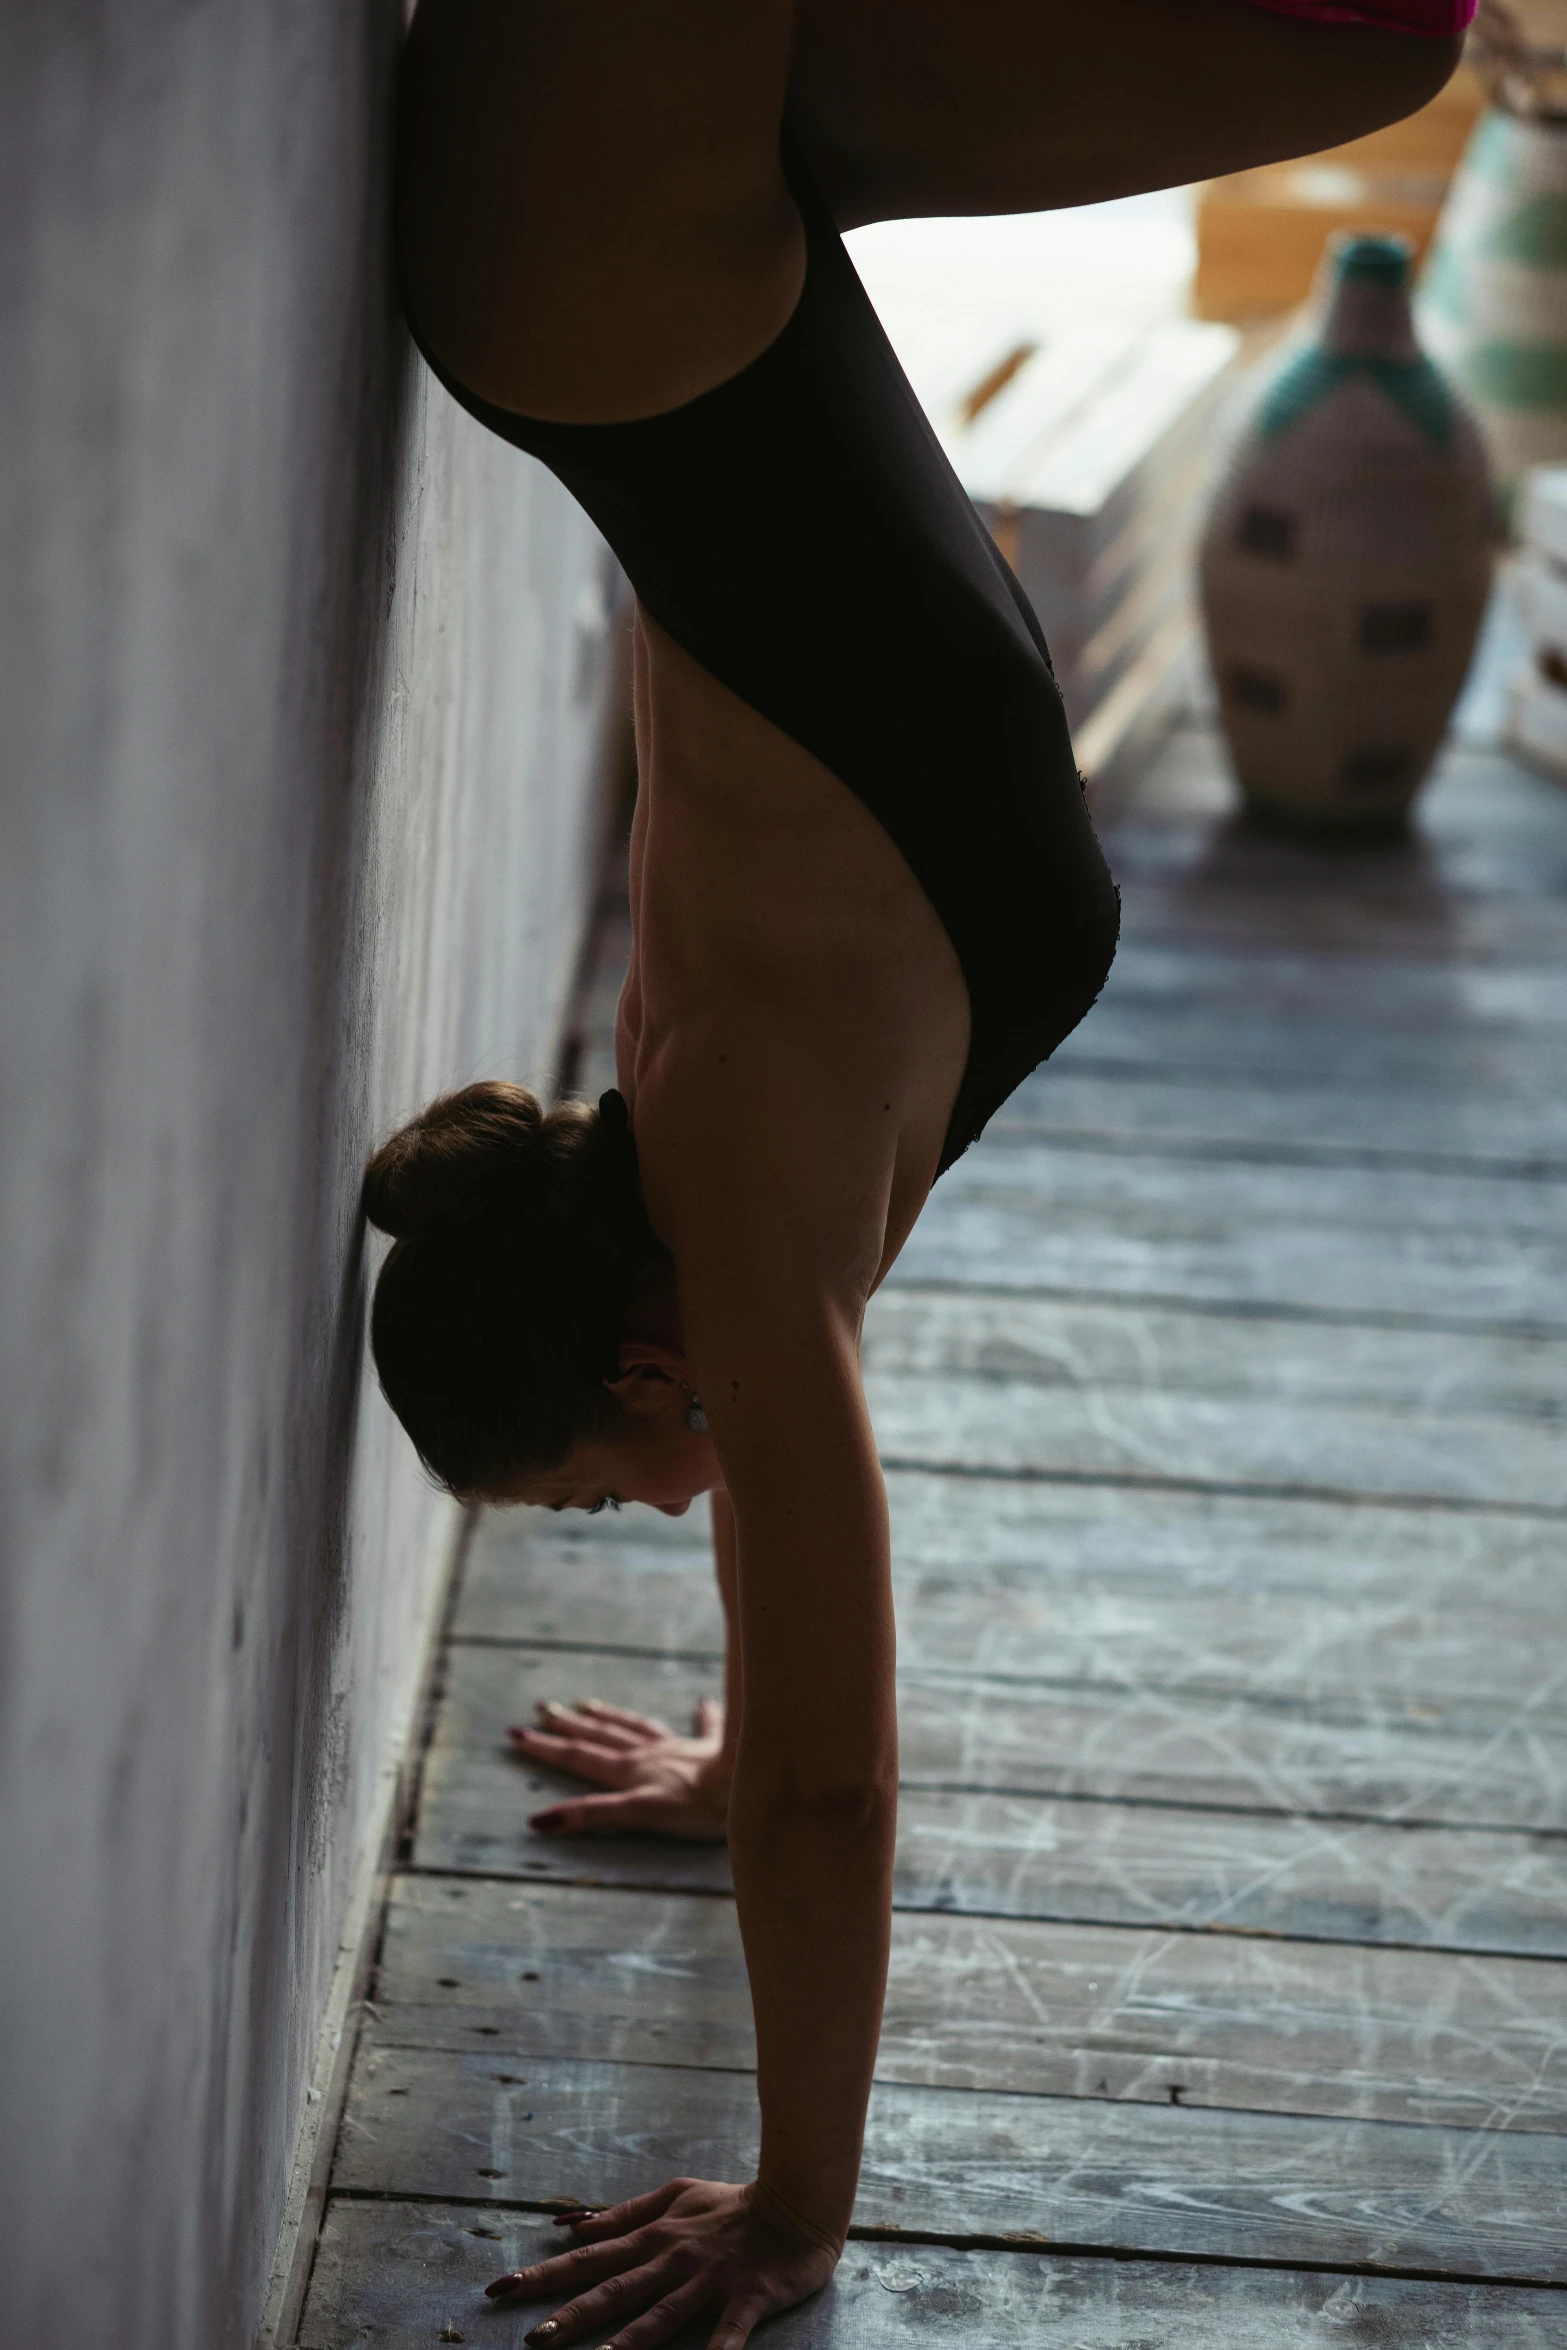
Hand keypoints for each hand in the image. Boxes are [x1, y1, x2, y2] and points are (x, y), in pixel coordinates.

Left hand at [485, 2177, 838, 2348]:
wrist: (798, 2202)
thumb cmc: (733, 2204)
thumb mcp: (677, 2196)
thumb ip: (627, 2214)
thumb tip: (576, 2226)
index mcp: (656, 2235)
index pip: (590, 2258)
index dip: (545, 2273)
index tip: (501, 2287)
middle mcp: (675, 2257)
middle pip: (615, 2290)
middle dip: (572, 2314)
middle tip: (532, 2338)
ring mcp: (710, 2279)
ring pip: (663, 2314)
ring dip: (630, 2342)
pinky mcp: (748, 2296)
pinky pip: (728, 2330)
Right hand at [509, 1697, 729, 1839]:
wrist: (744, 1781)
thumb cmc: (695, 1806)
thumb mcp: (638, 1815)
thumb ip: (592, 1815)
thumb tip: (541, 1821)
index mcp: (629, 1770)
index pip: (579, 1757)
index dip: (546, 1748)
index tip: (517, 1735)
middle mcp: (648, 1754)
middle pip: (600, 1736)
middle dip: (568, 1726)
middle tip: (541, 1709)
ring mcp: (678, 1748)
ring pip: (635, 1727)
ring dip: (609, 1717)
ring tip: (587, 1704)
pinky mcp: (710, 1748)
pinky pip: (704, 1727)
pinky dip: (702, 1715)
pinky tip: (703, 1702)